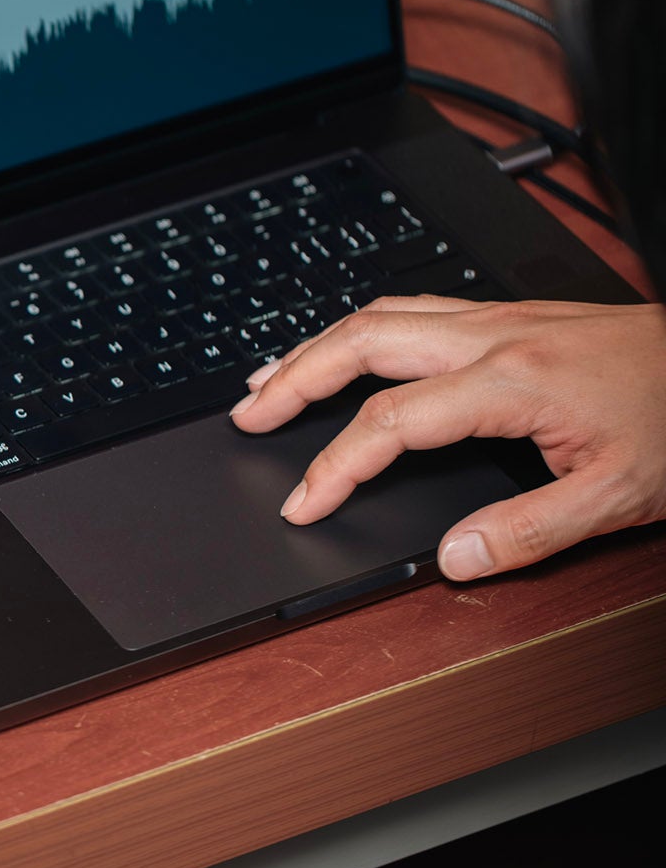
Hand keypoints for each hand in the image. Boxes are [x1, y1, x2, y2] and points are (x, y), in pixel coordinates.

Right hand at [227, 295, 665, 579]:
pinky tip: (345, 347)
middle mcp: (495, 338)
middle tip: (247, 415)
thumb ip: (527, 535)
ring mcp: (501, 319)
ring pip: (381, 314)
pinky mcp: (512, 316)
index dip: (335, 466)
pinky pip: (411, 308)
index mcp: (513, 382)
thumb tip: (450, 558)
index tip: (303, 502)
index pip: (391, 423)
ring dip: (316, 346)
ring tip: (269, 378)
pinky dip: (359, 330)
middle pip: (362, 341)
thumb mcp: (619, 501)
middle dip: (293, 378)